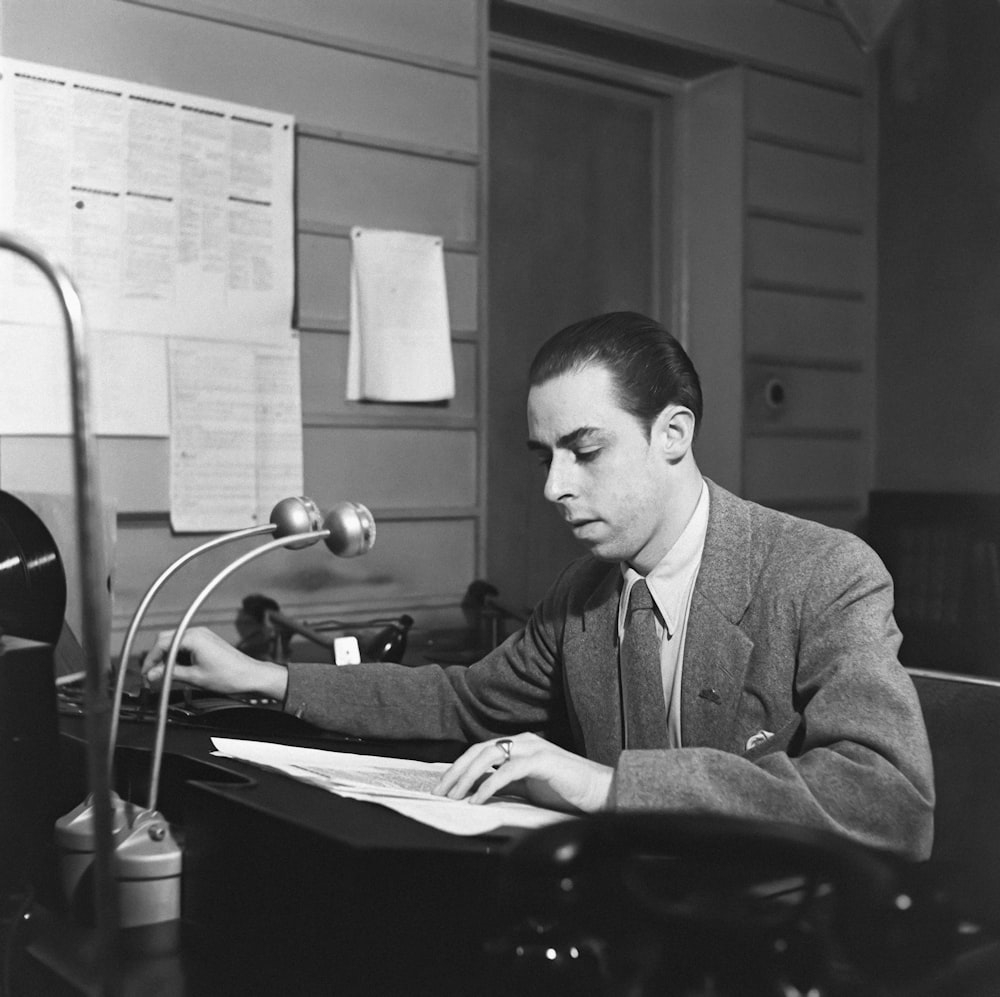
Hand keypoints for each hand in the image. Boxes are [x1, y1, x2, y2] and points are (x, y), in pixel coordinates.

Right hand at [141, 626, 288, 700]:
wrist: (250, 675)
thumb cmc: (229, 676)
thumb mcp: (195, 677)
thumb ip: (170, 673)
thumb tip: (152, 674)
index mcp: (193, 638)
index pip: (161, 644)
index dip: (150, 660)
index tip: (146, 673)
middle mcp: (197, 632)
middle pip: (165, 639)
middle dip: (156, 657)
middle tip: (152, 675)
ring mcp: (203, 634)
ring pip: (174, 641)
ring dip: (166, 656)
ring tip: (163, 674)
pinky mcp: (206, 640)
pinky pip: (184, 643)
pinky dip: (177, 654)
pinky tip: (176, 668)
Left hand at [433, 733, 613, 813]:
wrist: (600, 792)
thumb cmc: (567, 791)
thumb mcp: (528, 789)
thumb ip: (505, 786)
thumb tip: (477, 793)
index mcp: (519, 746)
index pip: (479, 752)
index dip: (458, 768)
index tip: (442, 786)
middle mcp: (523, 742)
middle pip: (478, 751)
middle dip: (455, 771)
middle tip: (439, 792)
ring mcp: (533, 748)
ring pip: (489, 756)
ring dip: (467, 777)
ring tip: (454, 796)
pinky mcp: (542, 761)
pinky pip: (508, 771)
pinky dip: (489, 785)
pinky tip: (477, 799)